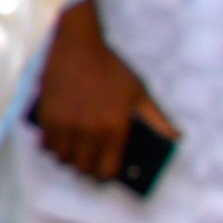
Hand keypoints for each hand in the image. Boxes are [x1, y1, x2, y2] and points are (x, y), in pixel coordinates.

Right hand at [31, 0, 171, 184]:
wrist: (78, 46)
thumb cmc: (111, 68)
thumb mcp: (139, 92)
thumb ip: (157, 118)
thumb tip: (176, 138)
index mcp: (115, 128)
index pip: (107, 170)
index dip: (106, 175)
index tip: (105, 172)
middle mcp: (89, 130)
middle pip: (83, 168)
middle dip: (86, 168)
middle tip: (88, 161)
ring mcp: (65, 125)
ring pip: (62, 159)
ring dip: (68, 158)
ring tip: (73, 150)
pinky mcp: (47, 116)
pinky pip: (46, 144)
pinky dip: (51, 145)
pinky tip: (58, 138)